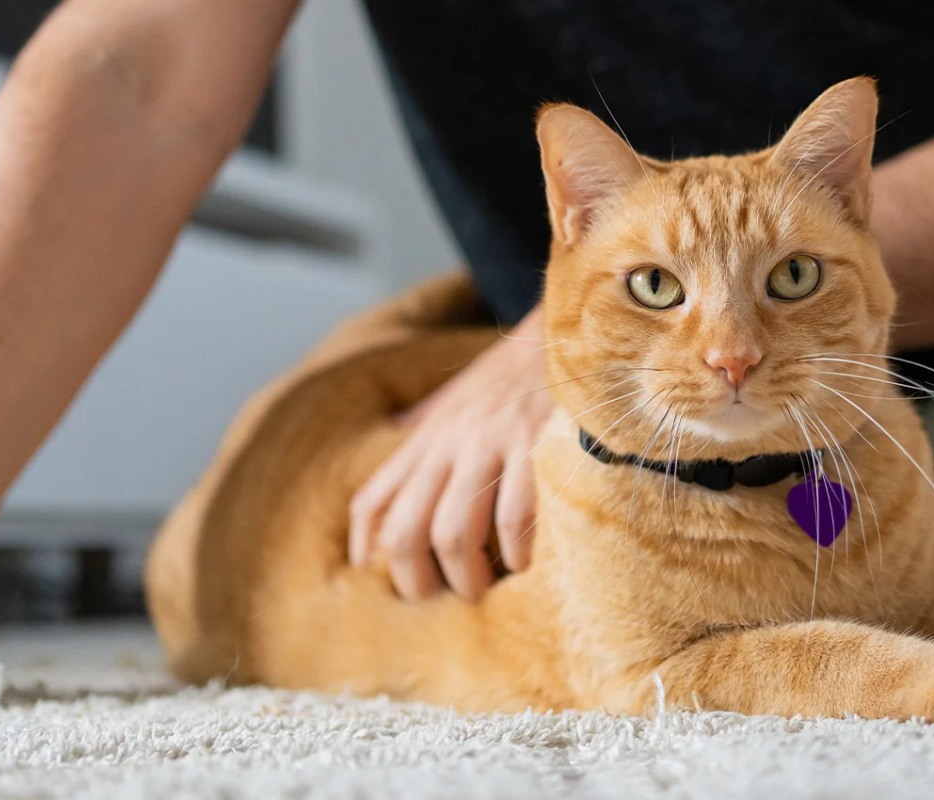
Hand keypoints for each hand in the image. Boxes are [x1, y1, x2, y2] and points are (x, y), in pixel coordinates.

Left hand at [349, 306, 552, 600]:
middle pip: (406, 531)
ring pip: (455, 532)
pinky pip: (515, 517)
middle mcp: (448, 441)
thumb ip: (426, 422)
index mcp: (426, 436)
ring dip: (467, 577)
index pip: (372, 503)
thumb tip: (392, 437)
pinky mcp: (534, 443)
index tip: (389, 584)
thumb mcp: (457, 394)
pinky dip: (516, 553)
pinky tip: (526, 564)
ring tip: (485, 590)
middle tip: (444, 600)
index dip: (367, 554)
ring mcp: (490, 442)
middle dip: (418, 581)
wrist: (566, 329)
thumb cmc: (514, 371)